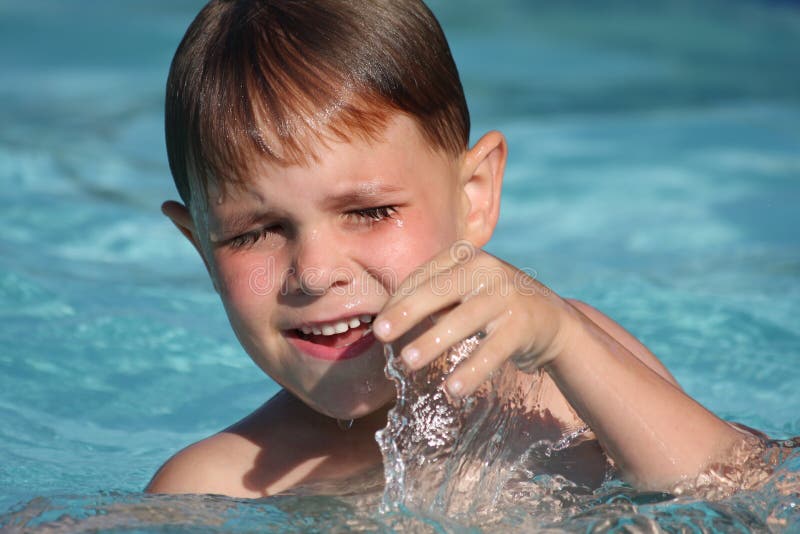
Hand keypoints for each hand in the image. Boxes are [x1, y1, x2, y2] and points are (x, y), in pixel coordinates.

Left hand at [373, 240, 573, 397]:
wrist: (551, 320)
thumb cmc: (492, 305)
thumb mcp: (463, 291)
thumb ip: (431, 299)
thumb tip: (385, 321)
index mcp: (466, 257)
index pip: (424, 277)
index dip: (398, 301)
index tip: (379, 326)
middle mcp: (487, 268)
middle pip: (440, 291)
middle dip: (408, 312)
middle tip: (380, 334)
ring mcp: (507, 294)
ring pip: (464, 319)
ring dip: (434, 341)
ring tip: (408, 361)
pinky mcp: (523, 324)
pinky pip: (493, 350)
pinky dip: (472, 370)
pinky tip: (453, 389)